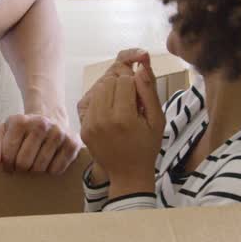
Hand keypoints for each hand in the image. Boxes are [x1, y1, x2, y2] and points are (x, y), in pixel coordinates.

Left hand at [0, 112, 81, 174]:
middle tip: (22, 165)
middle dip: (20, 169)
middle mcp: (41, 124)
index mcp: (20, 121)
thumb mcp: (5, 132)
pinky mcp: (72, 143)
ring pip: (40, 168)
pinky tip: (48, 161)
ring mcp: (58, 133)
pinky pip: (56, 170)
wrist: (50, 117)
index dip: (6, 165)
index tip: (9, 164)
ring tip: (34, 161)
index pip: (7, 155)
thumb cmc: (24, 129)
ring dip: (35, 170)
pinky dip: (50, 171)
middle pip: (23, 163)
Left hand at [79, 60, 165, 191]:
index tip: (140, 97)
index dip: (135, 84)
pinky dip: (100, 102)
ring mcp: (90, 124)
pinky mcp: (83, 128)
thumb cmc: (147, 147)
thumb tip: (140, 66)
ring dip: (110, 91)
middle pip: (109, 81)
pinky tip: (111, 114)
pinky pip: (90, 101)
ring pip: (98, 89)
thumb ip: (149, 91)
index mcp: (123, 118)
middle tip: (131, 100)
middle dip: (121, 85)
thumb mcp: (157, 120)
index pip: (125, 80)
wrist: (128, 174)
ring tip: (121, 106)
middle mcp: (103, 120)